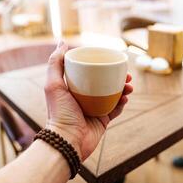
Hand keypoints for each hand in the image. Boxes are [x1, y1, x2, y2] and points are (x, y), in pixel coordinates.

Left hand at [44, 41, 132, 160]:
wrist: (68, 141)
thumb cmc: (59, 113)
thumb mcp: (53, 84)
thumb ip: (55, 62)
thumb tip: (62, 41)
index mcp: (75, 89)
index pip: (91, 74)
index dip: (103, 67)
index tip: (112, 62)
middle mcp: (86, 98)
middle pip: (106, 84)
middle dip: (118, 78)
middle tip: (127, 76)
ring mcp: (95, 109)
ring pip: (113, 96)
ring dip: (123, 90)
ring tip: (129, 87)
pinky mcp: (103, 121)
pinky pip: (116, 110)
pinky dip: (122, 104)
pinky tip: (125, 98)